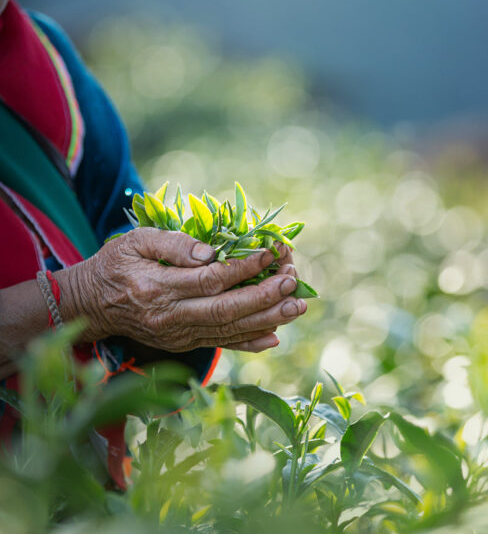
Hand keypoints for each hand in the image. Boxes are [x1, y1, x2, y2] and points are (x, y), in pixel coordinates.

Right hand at [57, 229, 306, 352]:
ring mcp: (178, 334)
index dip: (243, 268)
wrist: (93, 304)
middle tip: (293, 282)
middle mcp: (170, 317)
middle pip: (225, 310)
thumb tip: (211, 253)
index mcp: (157, 288)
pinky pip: (220, 344)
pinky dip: (248, 342)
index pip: (209, 279)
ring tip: (296, 307)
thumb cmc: (116, 265)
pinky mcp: (183, 342)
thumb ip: (171, 244)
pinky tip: (274, 336)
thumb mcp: (134, 241)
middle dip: (264, 297)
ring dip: (266, 319)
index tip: (270, 253)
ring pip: (228, 330)